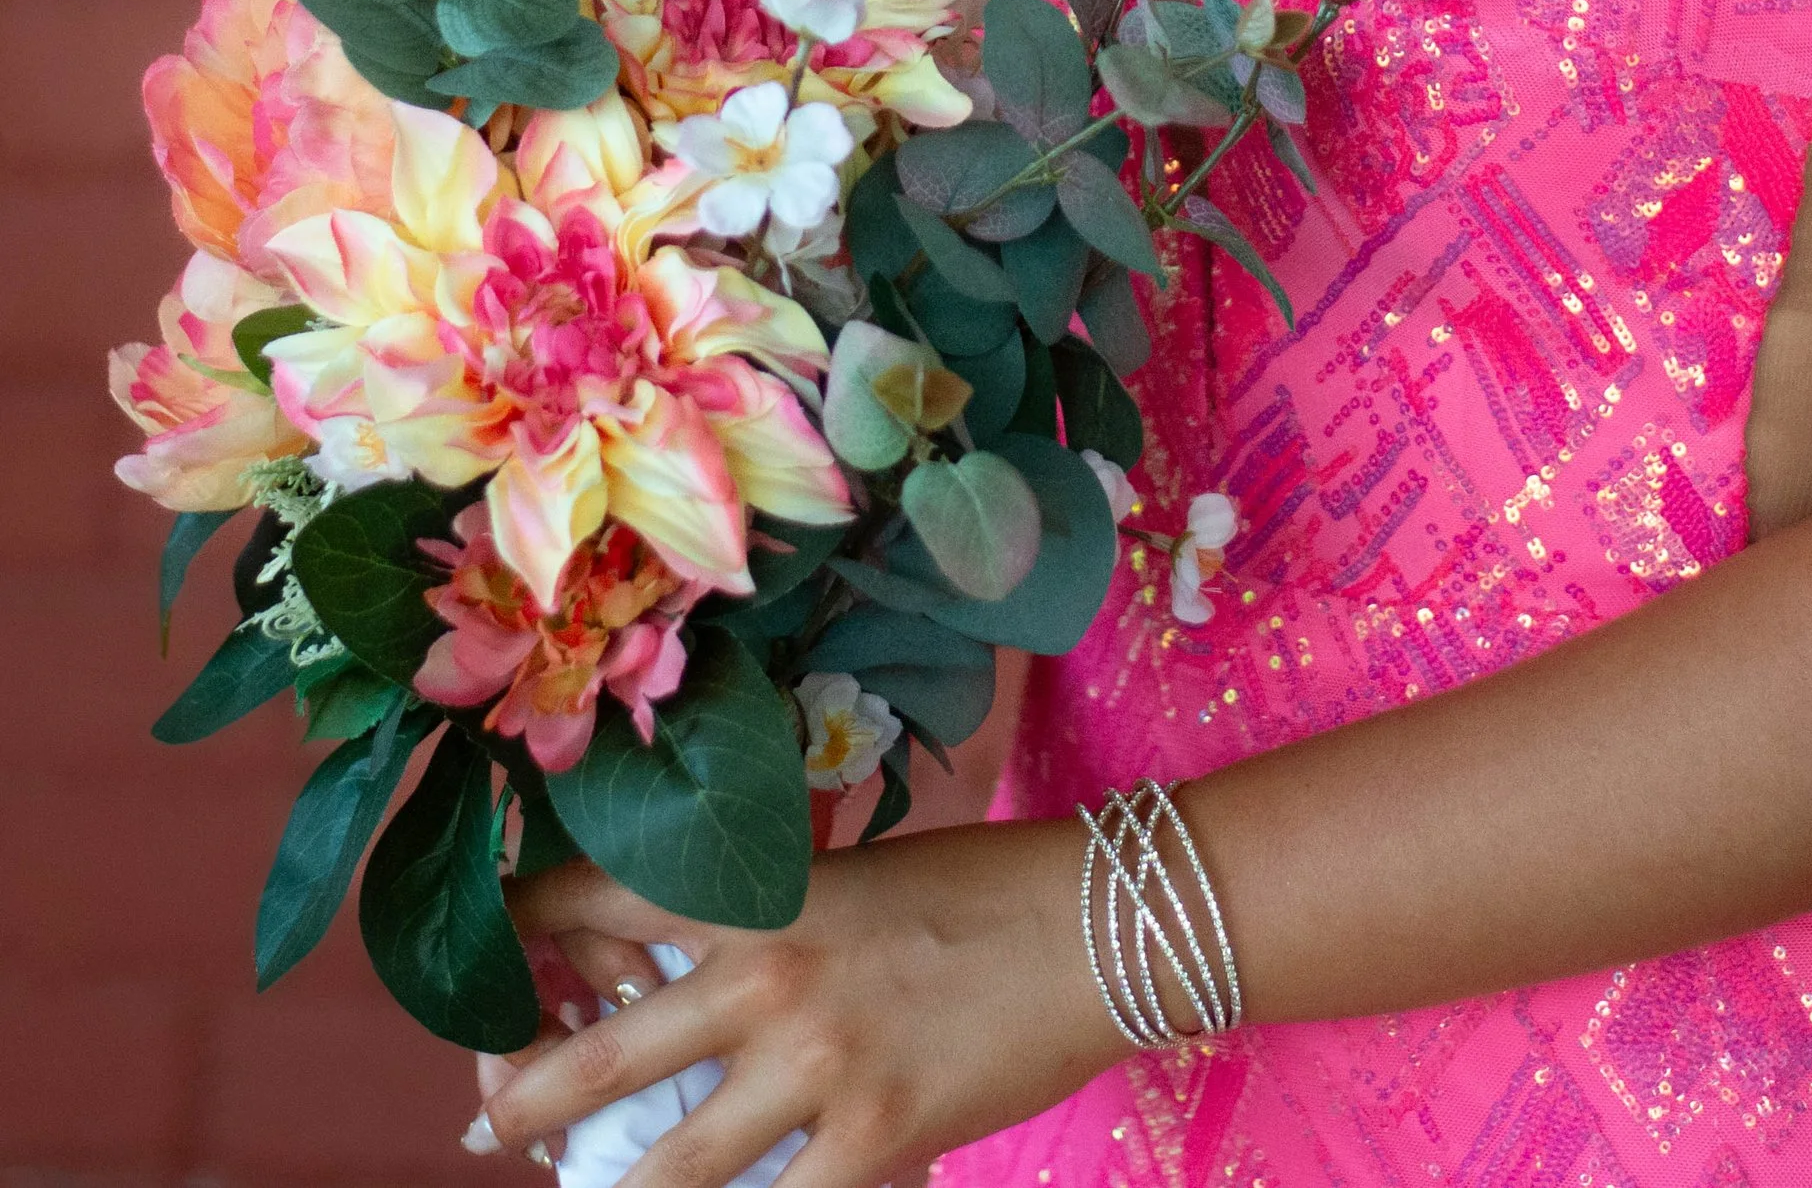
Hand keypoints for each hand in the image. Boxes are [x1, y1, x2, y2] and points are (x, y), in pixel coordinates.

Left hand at [473, 823, 1119, 1187]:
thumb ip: (757, 930)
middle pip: (591, 1059)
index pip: (588, 900)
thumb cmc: (974, 889)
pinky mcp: (875, 1139)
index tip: (487, 962)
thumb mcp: (844, 881)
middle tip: (484, 1127)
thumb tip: (675, 988)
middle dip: (518, 1104)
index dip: (517, 931)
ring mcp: (815, 1068)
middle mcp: (763, 977)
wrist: (1099, 923)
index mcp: (754, 891)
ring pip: (664, 1169)